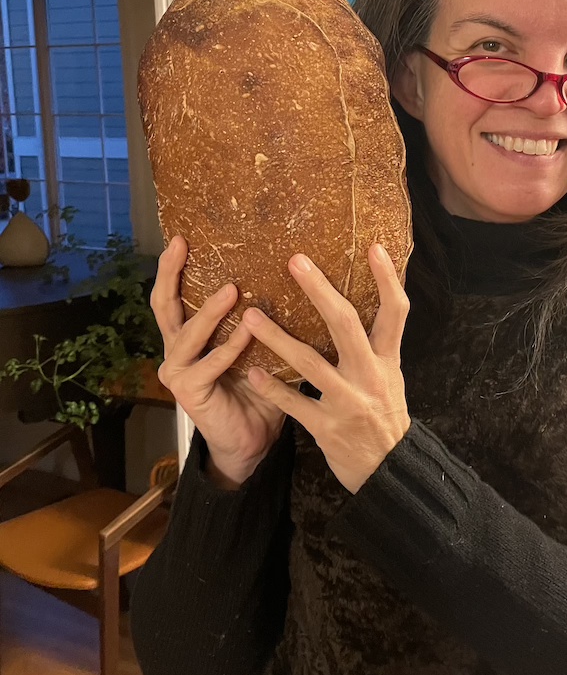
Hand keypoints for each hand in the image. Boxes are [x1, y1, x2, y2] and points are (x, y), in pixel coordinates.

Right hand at [151, 235, 286, 488]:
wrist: (253, 438)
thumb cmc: (258, 387)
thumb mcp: (260, 345)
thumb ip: (263, 316)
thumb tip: (293, 274)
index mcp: (190, 334)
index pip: (175, 294)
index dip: (173, 266)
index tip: (182, 236)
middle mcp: (177, 349)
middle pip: (164, 306)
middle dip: (169, 274)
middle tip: (182, 246)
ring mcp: (179, 371)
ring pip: (187, 334)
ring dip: (209, 311)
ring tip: (232, 289)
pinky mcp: (189, 392)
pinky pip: (210, 365)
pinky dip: (229, 347)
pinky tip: (247, 331)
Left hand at [241, 243, 410, 493]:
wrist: (389, 471)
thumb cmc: (385, 416)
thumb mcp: (390, 376)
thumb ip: (377, 344)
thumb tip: (368, 300)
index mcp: (388, 359)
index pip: (395, 311)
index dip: (388, 279)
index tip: (373, 247)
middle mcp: (370, 375)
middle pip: (346, 324)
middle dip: (320, 291)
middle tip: (295, 261)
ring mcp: (348, 402)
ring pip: (310, 363)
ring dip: (277, 337)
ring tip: (250, 315)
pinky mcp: (327, 428)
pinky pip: (295, 404)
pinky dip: (272, 388)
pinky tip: (250, 372)